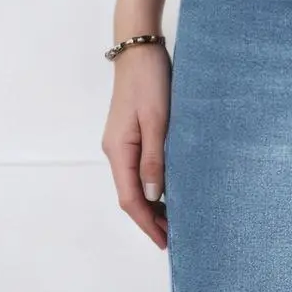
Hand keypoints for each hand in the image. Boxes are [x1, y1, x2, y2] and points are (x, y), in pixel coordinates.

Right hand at [102, 41, 171, 248]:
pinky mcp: (131, 136)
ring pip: (135, 185)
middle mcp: (116, 151)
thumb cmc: (149, 81)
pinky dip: (154, 187)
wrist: (139, 50)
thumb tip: (154, 196)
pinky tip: (169, 193)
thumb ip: (154, 160)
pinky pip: (139, 171)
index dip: (147, 223)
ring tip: (175, 222)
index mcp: (118, 151)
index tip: (165, 242)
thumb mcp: (156, 122)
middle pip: (130, 196)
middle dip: (150, 219)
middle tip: (175, 238)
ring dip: (153, 205)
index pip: (130, 199)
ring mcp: (121, 144)